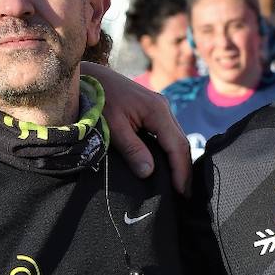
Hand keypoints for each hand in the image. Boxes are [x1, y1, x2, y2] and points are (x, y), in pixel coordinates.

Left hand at [83, 61, 190, 193]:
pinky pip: (167, 134)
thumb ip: (132, 149)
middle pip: (181, 142)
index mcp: (157, 110)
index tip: (182, 193)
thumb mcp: (112, 127)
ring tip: (179, 186)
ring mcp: (159, 108)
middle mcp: (163, 107)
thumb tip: (149, 173)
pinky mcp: (151, 110)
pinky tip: (167, 167)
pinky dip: (170, 151)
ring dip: (179, 161)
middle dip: (184, 170)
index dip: (181, 171)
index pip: (177, 146)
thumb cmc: (97, 101)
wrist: (88, 77)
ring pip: (176, 138)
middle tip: (185, 197)